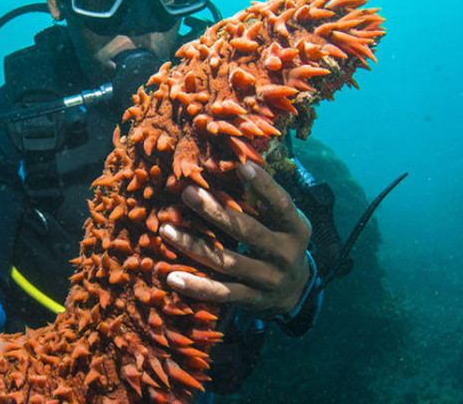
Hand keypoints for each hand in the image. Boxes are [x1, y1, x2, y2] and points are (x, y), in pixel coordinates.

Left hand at [160, 162, 312, 315]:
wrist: (296, 290)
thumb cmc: (282, 239)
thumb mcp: (285, 220)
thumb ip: (264, 198)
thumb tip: (235, 163)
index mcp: (296, 229)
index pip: (281, 205)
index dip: (265, 185)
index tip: (241, 166)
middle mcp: (285, 255)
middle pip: (247, 232)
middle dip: (215, 212)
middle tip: (188, 193)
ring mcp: (268, 280)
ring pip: (227, 262)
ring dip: (194, 246)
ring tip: (166, 230)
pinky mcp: (251, 299)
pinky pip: (221, 293)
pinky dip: (197, 287)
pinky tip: (172, 277)